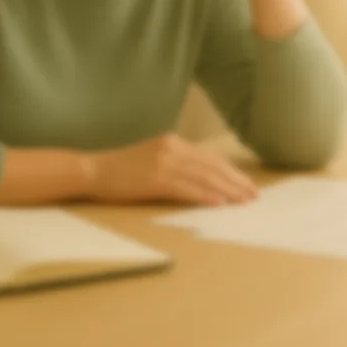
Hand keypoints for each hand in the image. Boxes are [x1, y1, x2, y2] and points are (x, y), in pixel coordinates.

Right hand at [86, 132, 258, 205]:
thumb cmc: (122, 170)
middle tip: (253, 196)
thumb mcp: (154, 159)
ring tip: (242, 202)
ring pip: (204, 177)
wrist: (93, 171)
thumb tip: (205, 181)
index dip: (232, 172)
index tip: (247, 184)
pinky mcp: (155, 178)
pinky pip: (186, 188)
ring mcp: (164, 162)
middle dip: (235, 182)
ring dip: (227, 190)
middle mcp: (172, 148)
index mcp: (173, 143)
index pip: (210, 158)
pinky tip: (218, 203)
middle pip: (212, 166)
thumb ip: (177, 164)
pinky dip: (204, 196)